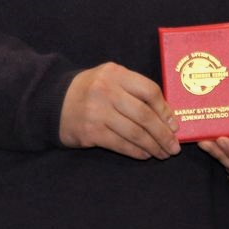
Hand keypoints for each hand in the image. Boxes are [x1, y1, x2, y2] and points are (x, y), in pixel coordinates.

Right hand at [58, 63, 179, 159]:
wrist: (54, 102)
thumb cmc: (91, 90)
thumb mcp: (111, 78)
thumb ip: (134, 89)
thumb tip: (166, 114)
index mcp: (116, 74)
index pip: (149, 91)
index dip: (165, 110)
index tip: (175, 124)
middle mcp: (107, 91)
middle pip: (144, 115)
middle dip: (163, 134)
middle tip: (174, 146)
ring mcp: (97, 112)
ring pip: (135, 133)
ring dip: (153, 146)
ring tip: (163, 153)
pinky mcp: (91, 132)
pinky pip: (121, 144)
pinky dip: (136, 152)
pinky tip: (145, 155)